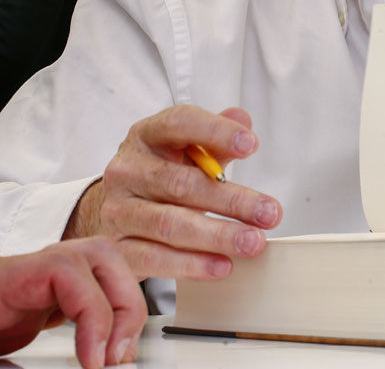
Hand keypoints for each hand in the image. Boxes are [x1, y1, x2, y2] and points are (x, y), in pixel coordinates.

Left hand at [0, 237, 144, 368]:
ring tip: (114, 357)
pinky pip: (81, 301)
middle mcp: (16, 278)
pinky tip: (98, 355)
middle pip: (98, 260)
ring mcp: (25, 293)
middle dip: (124, 303)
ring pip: (99, 275)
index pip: (64, 269)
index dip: (93, 307)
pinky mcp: (26, 313)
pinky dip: (102, 322)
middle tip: (115, 358)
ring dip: (121, 309)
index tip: (92, 358)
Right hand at [63, 106, 281, 280]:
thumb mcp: (186, 150)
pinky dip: (192, 265)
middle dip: (231, 200)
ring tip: (252, 242)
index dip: (215, 132)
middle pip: (182, 183)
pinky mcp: (115, 248)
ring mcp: (117, 210)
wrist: (116, 209)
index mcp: (146, 136)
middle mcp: (127, 170)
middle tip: (269, 213)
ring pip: (170, 224)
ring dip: (218, 236)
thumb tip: (242, 119)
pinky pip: (155, 259)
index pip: (179, 124)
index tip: (251, 145)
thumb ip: (215, 137)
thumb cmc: (162, 175)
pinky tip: (222, 265)